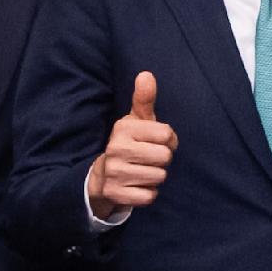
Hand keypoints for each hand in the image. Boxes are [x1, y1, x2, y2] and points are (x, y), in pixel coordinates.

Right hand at [86, 71, 172, 218]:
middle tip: (148, 159)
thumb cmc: (129, 143)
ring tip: (142, 171)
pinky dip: (148, 193)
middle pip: (165, 157)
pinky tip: (137, 185)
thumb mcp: (136, 121)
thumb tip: (146, 74)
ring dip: (155, 177)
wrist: (103, 175)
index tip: (156, 142)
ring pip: (159, 177)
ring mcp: (115, 172)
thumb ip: (144, 99)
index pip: (167, 134)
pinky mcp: (116, 194)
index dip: (168, 141)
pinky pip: (150, 196)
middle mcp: (116, 148)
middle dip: (162, 160)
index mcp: (124, 128)